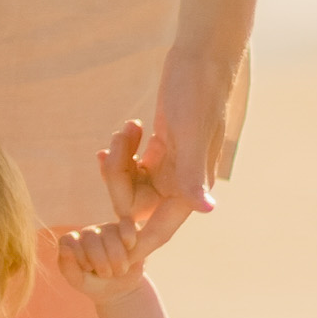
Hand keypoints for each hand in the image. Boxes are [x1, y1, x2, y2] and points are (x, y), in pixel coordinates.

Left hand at [49, 175, 152, 297]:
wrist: (120, 290)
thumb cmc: (95, 284)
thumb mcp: (79, 281)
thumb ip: (68, 267)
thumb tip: (65, 248)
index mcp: (72, 242)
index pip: (69, 241)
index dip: (80, 257)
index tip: (88, 270)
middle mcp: (89, 232)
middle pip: (90, 237)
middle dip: (100, 261)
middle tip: (106, 275)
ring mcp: (108, 229)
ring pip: (110, 235)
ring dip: (117, 259)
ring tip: (119, 271)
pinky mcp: (127, 230)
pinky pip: (127, 225)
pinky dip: (128, 235)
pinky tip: (129, 245)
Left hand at [111, 58, 242, 259]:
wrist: (202, 57)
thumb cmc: (198, 91)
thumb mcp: (190, 132)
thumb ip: (194, 174)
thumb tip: (206, 210)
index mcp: (191, 185)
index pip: (160, 228)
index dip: (136, 245)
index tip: (109, 260)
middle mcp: (183, 181)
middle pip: (135, 205)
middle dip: (117, 181)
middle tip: (112, 149)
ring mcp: (172, 165)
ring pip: (132, 184)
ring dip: (119, 161)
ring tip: (127, 129)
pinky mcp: (163, 148)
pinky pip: (134, 166)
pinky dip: (122, 153)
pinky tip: (124, 133)